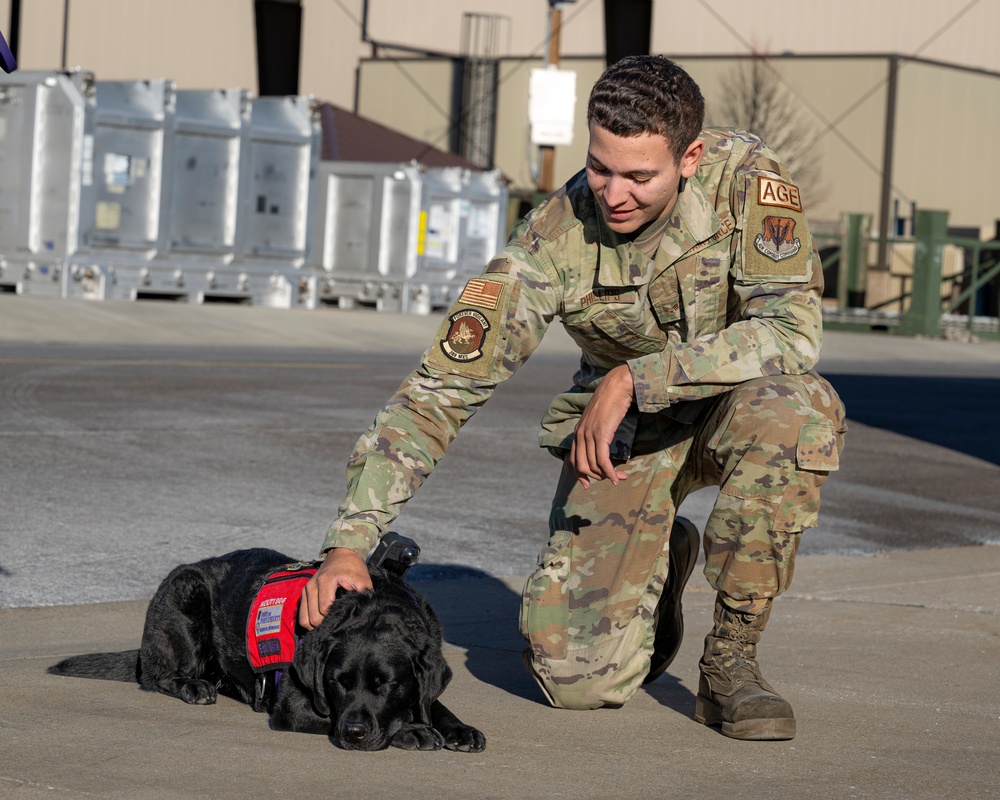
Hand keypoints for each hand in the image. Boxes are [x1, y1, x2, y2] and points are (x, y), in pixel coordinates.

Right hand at [297, 548, 372, 629]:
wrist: (342, 553)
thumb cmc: (353, 566)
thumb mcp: (362, 578)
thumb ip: (363, 594)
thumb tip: (363, 612)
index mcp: (325, 580)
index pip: (324, 609)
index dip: (334, 617)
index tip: (344, 617)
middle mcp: (312, 586)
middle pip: (313, 617)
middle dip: (325, 624)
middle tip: (337, 623)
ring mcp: (306, 590)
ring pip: (304, 619)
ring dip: (316, 625)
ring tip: (329, 624)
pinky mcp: (304, 593)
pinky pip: (302, 615)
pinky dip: (310, 621)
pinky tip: (322, 621)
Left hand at [570, 364, 634, 488]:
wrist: (617, 386)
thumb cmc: (611, 401)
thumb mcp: (598, 419)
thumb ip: (594, 432)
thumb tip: (600, 447)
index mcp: (577, 432)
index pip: (573, 460)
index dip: (580, 475)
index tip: (588, 485)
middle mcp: (580, 435)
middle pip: (582, 466)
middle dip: (596, 477)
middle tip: (611, 480)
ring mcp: (589, 434)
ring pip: (593, 465)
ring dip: (607, 476)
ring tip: (619, 478)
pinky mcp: (601, 434)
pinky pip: (603, 460)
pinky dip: (610, 472)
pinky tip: (617, 477)